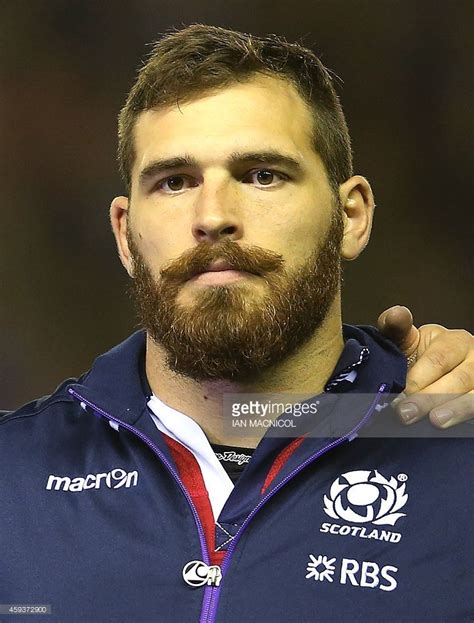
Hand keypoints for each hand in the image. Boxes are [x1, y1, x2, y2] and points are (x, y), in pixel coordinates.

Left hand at [377, 305, 473, 427]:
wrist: (437, 378)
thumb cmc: (421, 358)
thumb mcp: (408, 341)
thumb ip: (397, 329)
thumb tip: (397, 313)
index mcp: (454, 341)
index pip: (439, 359)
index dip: (419, 378)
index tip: (401, 392)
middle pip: (458, 380)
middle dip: (430, 398)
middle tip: (406, 413)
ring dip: (455, 409)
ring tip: (436, 421)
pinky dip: (466, 418)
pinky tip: (453, 428)